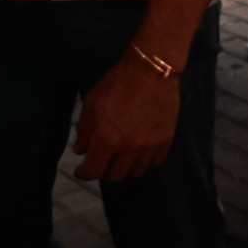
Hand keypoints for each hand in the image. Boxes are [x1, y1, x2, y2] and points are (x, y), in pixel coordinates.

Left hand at [72, 51, 180, 181]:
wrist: (150, 71)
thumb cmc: (116, 83)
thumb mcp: (92, 102)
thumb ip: (84, 129)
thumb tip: (81, 150)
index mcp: (107, 138)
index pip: (94, 170)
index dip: (84, 173)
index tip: (81, 170)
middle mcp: (128, 148)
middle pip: (115, 176)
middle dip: (104, 171)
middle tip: (102, 160)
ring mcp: (149, 147)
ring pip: (136, 172)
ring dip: (125, 167)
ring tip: (122, 156)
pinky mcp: (166, 142)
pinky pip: (155, 163)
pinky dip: (146, 161)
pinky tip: (141, 151)